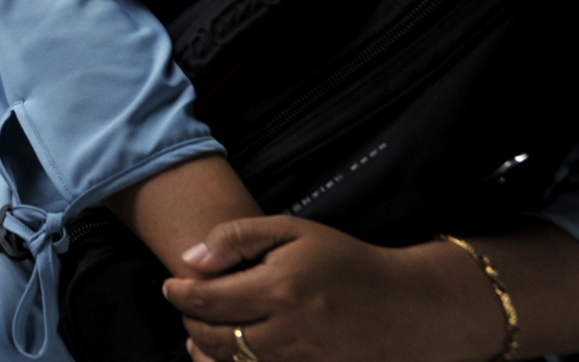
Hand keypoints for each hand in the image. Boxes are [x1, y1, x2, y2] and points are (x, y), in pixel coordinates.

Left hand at [164, 218, 506, 361]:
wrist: (407, 307)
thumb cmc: (345, 261)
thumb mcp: (294, 231)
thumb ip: (238, 237)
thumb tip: (191, 260)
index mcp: (281, 288)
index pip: (208, 300)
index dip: (180, 295)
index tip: (171, 285)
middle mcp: (290, 330)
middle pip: (215, 338)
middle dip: (190, 324)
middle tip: (186, 309)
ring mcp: (304, 360)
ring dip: (206, 351)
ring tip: (200, 334)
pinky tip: (229, 354)